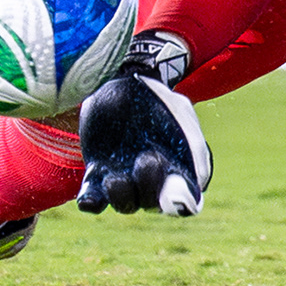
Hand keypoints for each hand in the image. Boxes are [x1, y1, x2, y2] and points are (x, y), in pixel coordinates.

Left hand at [77, 31, 211, 215]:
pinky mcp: (97, 172)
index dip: (178, 200)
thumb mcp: (179, 110)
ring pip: (124, 203)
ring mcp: (124, 178)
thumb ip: (190, 141)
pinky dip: (91, 202)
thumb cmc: (157, 98)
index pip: (184, 201)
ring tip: (115, 178)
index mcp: (177, 169)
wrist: (122, 82)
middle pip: (151, 204)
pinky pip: (93, 197)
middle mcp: (151, 180)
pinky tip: (88, 200)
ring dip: (120, 196)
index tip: (172, 188)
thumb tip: (197, 180)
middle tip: (147, 158)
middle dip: (149, 189)